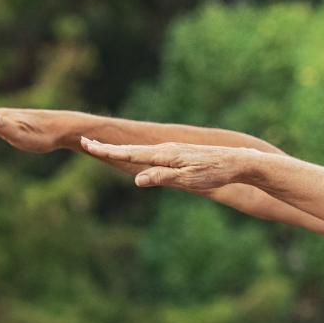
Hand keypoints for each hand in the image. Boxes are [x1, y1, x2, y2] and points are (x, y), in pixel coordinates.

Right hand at [78, 138, 261, 192]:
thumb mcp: (188, 180)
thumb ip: (162, 178)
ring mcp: (173, 151)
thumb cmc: (215, 173)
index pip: (129, 153)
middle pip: (131, 149)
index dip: (107, 150)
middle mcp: (166, 150)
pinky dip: (137, 154)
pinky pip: (153, 154)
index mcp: (164, 155)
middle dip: (108, 147)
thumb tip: (137, 180)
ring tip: (102, 149)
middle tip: (85, 142)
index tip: (87, 143)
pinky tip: (136, 157)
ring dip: (120, 150)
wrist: (238, 162)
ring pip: (141, 151)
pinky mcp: (181, 155)